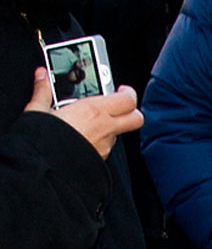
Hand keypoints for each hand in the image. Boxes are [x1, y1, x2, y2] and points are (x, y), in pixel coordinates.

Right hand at [24, 68, 142, 159]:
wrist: (43, 172)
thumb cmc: (43, 142)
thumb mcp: (37, 111)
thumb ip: (43, 91)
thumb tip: (41, 76)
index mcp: (93, 110)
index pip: (128, 99)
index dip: (128, 93)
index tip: (119, 89)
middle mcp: (104, 129)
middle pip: (136, 118)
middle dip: (130, 110)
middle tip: (118, 105)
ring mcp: (104, 147)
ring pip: (119, 134)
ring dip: (109, 127)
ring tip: (89, 122)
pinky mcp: (99, 160)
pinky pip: (105, 147)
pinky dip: (99, 141)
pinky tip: (83, 138)